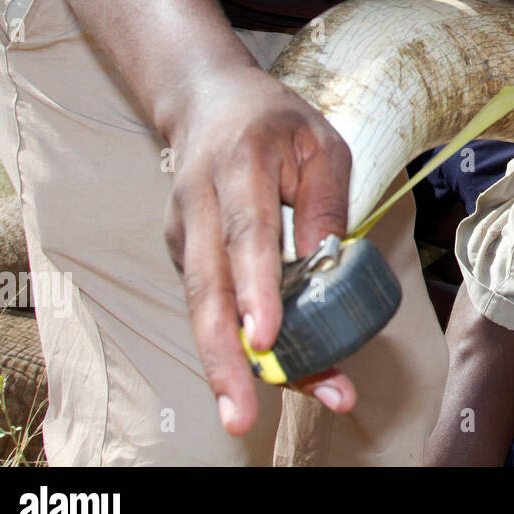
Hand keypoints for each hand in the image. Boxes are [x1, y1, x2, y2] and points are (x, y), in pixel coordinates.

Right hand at [162, 63, 357, 435]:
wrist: (207, 98)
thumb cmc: (275, 122)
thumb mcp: (321, 143)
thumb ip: (325, 204)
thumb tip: (329, 270)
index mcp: (241, 166)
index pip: (247, 234)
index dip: (256, 289)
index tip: (267, 338)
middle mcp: (200, 204)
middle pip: (206, 288)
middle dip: (224, 356)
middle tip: (241, 413)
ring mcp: (184, 231)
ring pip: (202, 306)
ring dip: (225, 364)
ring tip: (245, 415)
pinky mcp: (183, 251)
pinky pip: (209, 303)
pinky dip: (233, 342)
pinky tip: (267, 376)